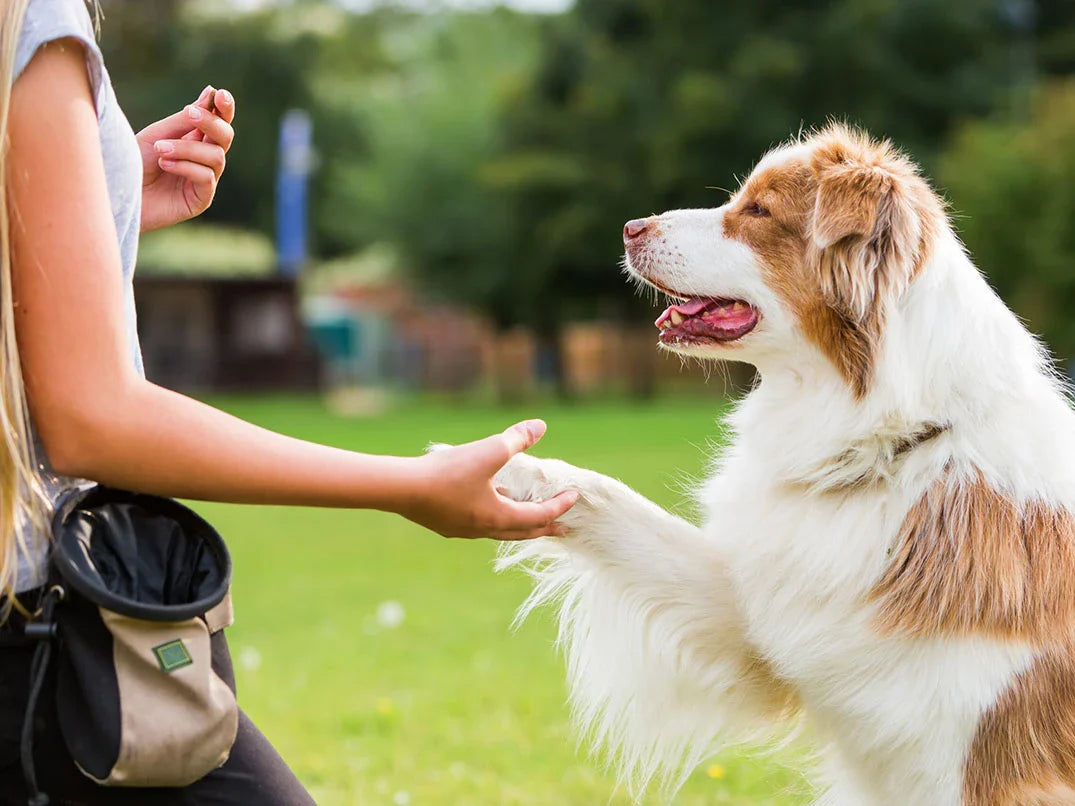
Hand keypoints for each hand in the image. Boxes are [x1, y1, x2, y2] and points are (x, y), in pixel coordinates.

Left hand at [136, 85, 235, 231]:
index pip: (219, 122)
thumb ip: (184, 120)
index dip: (224, 108)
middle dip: (211, 122)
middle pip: (225, 136)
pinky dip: (185, 166)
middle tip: (190, 113)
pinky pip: (206, 177)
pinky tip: (163, 164)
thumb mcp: (157, 135)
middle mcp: (204, 159)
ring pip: (216, 156)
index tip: (220, 94)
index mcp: (195, 139)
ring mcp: (205, 180)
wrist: (117, 193)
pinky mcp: (201, 200)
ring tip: (160, 150)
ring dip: (187, 148)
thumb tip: (210, 93)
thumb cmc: (133, 162)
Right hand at [402, 420, 578, 539]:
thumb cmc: (447, 473)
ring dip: (518, 522)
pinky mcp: (445, 524)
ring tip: (526, 512)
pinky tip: (487, 500)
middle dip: (544, 527)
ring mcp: (463, 530)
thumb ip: (516, 439)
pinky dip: (493, 515)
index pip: (539, 516)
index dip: (559, 506)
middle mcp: (483, 530)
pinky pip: (479, 523)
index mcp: (499, 517)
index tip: (574, 497)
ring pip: (499, 530)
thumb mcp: (488, 451)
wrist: (400, 489)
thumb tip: (540, 426)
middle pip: (522, 532)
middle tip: (562, 528)